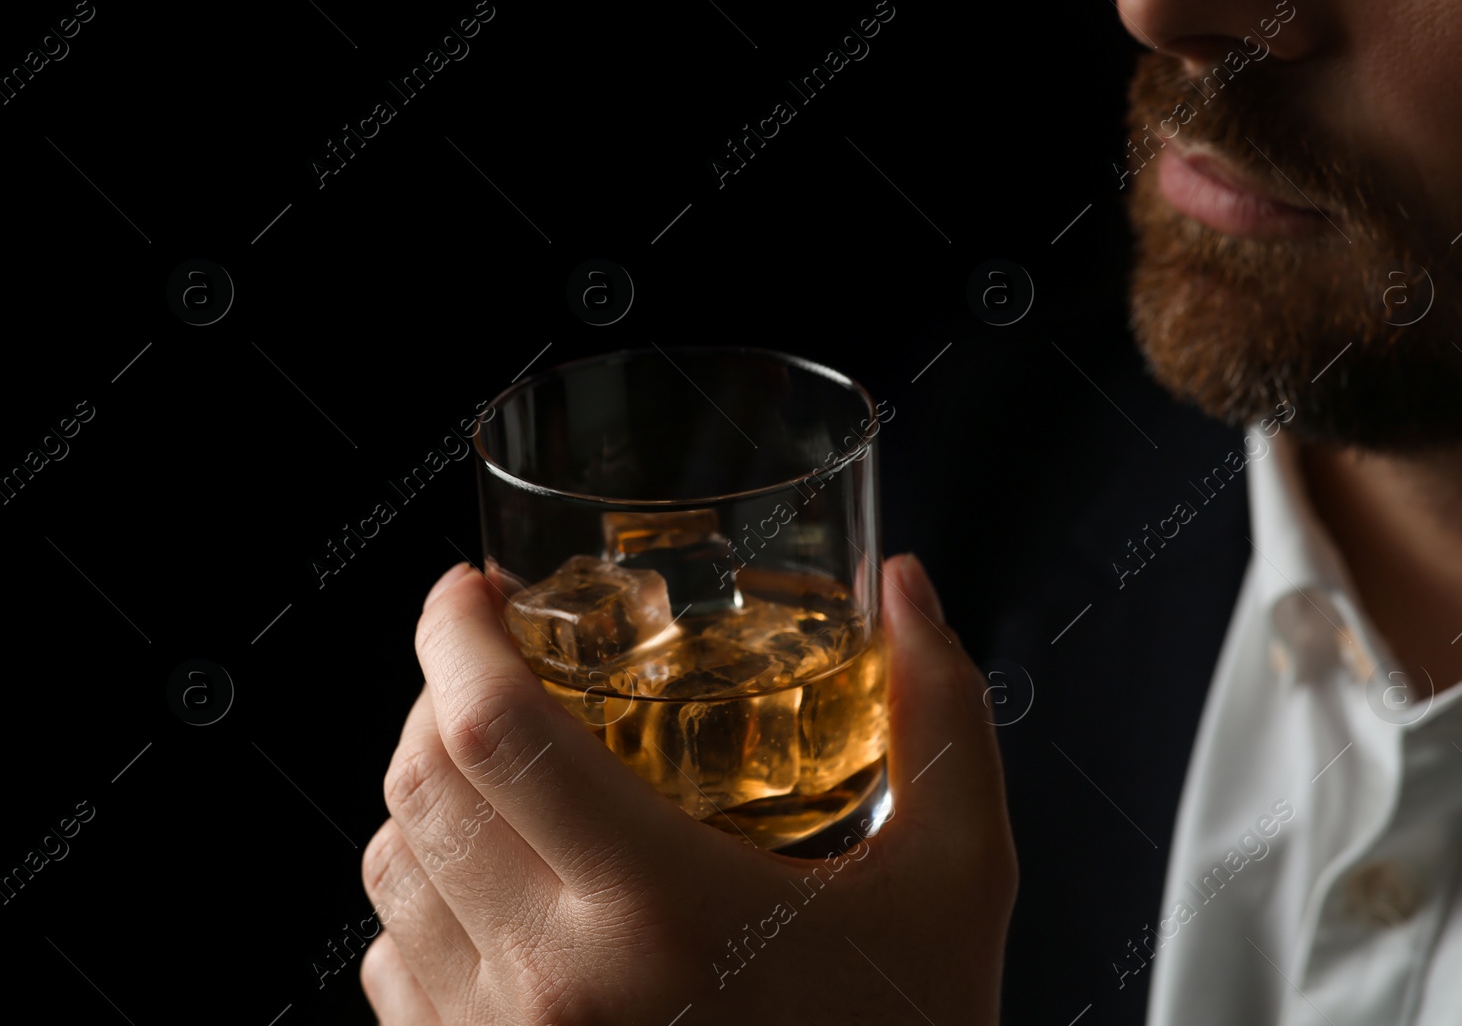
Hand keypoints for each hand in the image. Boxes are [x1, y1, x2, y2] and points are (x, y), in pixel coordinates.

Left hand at [360, 553, 1016, 1024]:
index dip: (455, 634)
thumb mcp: (956, 884)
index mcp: (658, 911)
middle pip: (421, 785)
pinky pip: (390, 970)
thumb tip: (910, 593)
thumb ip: (940, 719)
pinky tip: (499, 886)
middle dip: (440, 694)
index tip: (473, 593)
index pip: (494, 730)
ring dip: (430, 792)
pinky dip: (420, 899)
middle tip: (503, 664)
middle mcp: (552, 983)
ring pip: (390, 873)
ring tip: (505, 770)